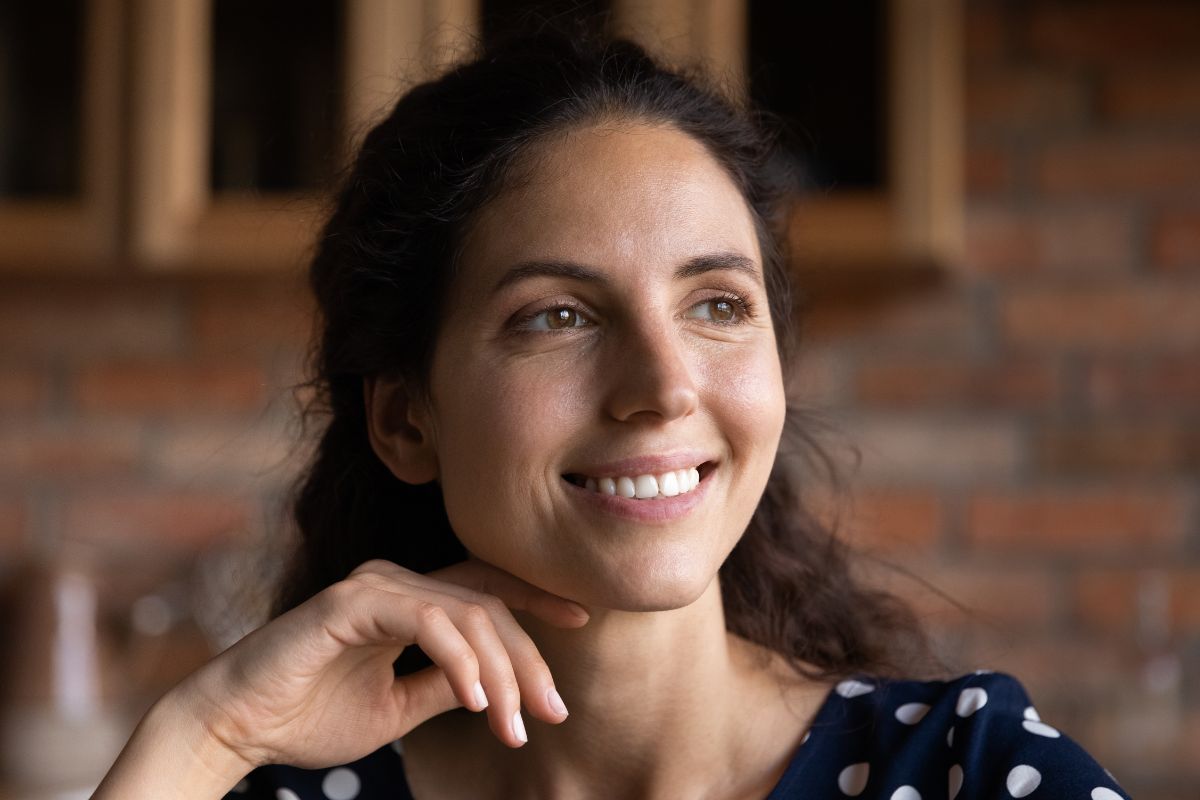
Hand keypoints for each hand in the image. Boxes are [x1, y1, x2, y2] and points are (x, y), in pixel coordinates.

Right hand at [173, 557, 587, 771]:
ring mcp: (375, 586)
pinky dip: (460, 662)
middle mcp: (396, 583)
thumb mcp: (398, 708)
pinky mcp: (352, 602)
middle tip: (552, 713)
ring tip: (515, 727)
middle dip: (529, 661)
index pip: (486, 586)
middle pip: (489, 605)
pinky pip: (428, 622)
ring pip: (468, 614)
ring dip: (501, 673)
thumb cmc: (309, 717)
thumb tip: (497, 688)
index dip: (537, 598)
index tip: (583, 621)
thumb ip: (446, 687)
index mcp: (408, 601)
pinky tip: (478, 701)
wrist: (236, 727)